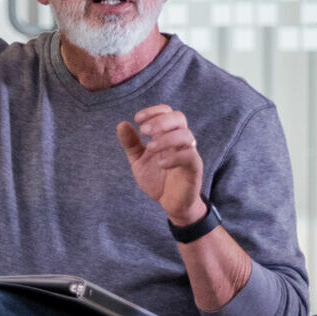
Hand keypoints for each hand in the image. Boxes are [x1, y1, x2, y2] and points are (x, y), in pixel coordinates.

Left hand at [117, 105, 206, 224]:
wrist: (171, 204)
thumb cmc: (157, 180)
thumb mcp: (139, 161)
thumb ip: (131, 144)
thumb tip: (121, 124)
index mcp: (167, 135)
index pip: (167, 112)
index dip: (153, 111)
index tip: (138, 120)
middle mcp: (180, 141)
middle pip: (179, 117)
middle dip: (160, 120)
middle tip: (143, 131)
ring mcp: (189, 153)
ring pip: (185, 135)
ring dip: (166, 138)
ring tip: (150, 148)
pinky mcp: (195, 168)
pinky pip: (190, 156)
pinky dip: (175, 157)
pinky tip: (161, 164)